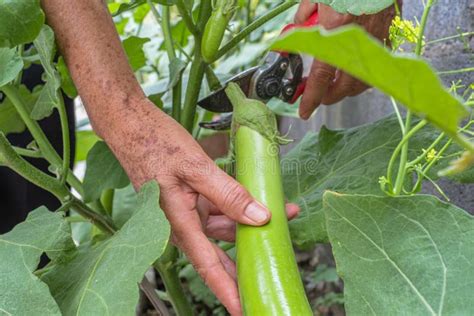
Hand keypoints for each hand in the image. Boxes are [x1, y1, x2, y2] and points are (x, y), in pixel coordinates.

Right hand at [106, 99, 298, 315]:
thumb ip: (228, 194)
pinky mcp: (191, 197)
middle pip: (221, 250)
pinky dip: (238, 207)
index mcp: (179, 222)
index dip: (227, 289)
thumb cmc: (154, 144)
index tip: (244, 308)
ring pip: (224, 227)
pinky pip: (219, 209)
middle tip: (275, 263)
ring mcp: (187, 210)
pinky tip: (257, 201)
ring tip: (283, 215)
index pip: (208, 265)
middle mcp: (183, 222)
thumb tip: (259, 217)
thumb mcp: (195, 167)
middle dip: (250, 256)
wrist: (132, 126)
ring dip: (251, 223)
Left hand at [295, 0, 396, 118]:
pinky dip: (363, 75)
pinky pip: (376, 67)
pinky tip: (354, 71)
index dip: (311, 97)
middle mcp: (357, 43)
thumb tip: (295, 32)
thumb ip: (303, 18)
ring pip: (364, 81)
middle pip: (344, 87)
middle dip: (329, 97)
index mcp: (336, 33)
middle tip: (318, 98)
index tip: (304, 110)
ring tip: (334, 87)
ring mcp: (375, 42)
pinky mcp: (388, 37)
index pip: (321, 77)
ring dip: (347, 89)